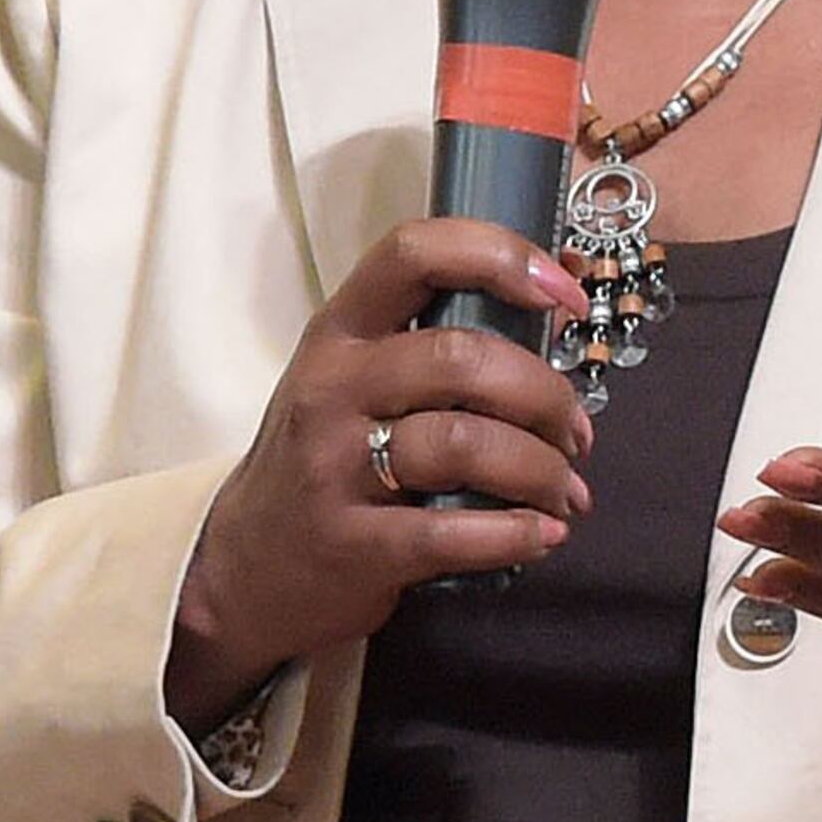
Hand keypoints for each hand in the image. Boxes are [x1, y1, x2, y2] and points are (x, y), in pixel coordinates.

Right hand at [164, 219, 596, 724]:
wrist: (244, 569)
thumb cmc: (330, 457)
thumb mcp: (361, 380)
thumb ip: (442, 337)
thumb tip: (565, 287)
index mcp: (342, 331)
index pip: (415, 252)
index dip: (502, 256)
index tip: (567, 295)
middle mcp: (332, 387)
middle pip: (461, 358)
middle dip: (545, 395)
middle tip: (576, 434)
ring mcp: (332, 466)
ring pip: (464, 444)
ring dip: (541, 469)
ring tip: (565, 491)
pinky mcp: (347, 543)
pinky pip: (448, 533)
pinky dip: (514, 533)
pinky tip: (543, 534)